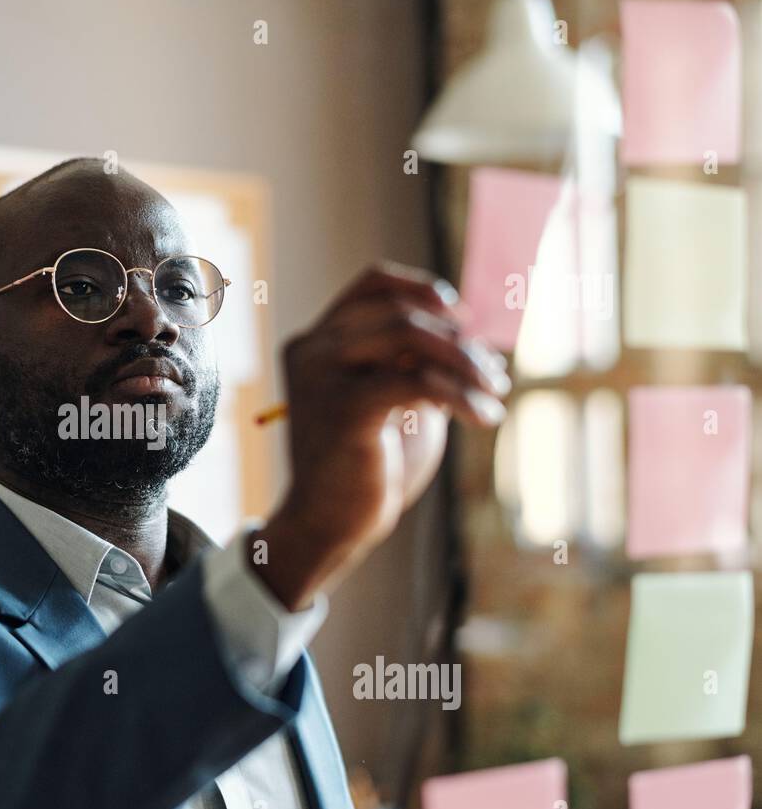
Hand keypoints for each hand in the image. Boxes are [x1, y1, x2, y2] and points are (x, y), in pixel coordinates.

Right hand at [252, 263, 510, 609]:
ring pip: (408, 335)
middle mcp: (312, 350)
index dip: (423, 289)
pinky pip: (417, 381)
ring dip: (465, 360)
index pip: (372, 284)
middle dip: (458, 338)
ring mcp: (323, 375)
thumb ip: (411, 361)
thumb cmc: (363, 465)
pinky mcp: (345, 408)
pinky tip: (485, 416)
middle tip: (494, 374)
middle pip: (400, 311)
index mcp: (316, 342)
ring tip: (496, 391)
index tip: (463, 318)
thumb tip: (468, 329)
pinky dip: (462, 395)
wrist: (329, 525)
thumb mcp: (389, 399)